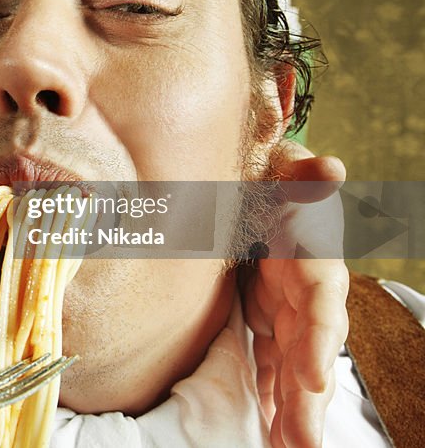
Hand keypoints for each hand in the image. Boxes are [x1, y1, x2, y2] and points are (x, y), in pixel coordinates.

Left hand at [242, 141, 348, 447]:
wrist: (257, 186)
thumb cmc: (271, 176)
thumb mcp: (282, 168)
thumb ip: (302, 172)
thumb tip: (329, 166)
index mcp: (314, 257)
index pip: (321, 304)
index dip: (320, 341)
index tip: (313, 377)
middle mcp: (308, 294)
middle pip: (311, 352)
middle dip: (308, 400)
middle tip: (299, 445)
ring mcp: (289, 312)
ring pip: (294, 369)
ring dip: (292, 412)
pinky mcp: (269, 322)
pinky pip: (273, 366)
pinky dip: (274, 399)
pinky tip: (274, 435)